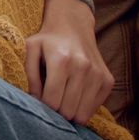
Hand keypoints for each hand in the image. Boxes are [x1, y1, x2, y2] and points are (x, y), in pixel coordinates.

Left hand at [25, 0, 113, 123]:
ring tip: (63, 97)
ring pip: (82, 114)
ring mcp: (98, 74)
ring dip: (71, 110)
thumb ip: (30, 75)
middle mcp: (83, 67)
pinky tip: (76, 93)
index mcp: (61, 60)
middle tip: (52, 98)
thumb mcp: (31, 50)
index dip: (43, 105)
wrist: (73, 25)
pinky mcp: (108, 80)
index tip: (41, 99)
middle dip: (57, 110)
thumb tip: (36, 100)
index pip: (52, 100)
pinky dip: (84, 106)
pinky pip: (95, 108)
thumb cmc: (48, 40)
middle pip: (67, 110)